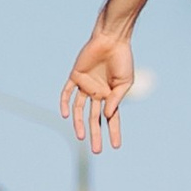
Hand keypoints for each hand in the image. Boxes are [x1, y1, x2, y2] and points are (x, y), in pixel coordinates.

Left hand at [61, 29, 134, 152]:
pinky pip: (67, 92)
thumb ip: (116, 99)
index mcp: (111, 96)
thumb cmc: (122, 59)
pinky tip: (66, 115)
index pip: (112, 118)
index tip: (116, 147)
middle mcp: (97, 93)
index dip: (114, 132)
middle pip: (95, 118)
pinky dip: (65, 103)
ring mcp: (85, 86)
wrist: (111, 40)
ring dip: (79, 124)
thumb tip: (107, 115)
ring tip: (81, 137)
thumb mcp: (124, 82)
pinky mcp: (75, 76)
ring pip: (80, 109)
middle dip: (96, 134)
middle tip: (97, 151)